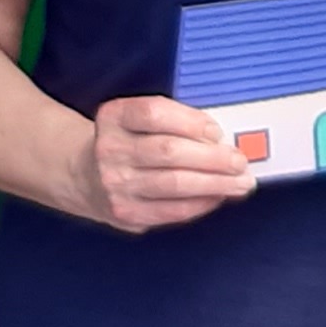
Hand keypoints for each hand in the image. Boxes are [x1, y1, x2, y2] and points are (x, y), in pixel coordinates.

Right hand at [69, 95, 249, 233]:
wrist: (84, 175)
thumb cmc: (128, 141)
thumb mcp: (138, 119)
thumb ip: (174, 121)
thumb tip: (221, 139)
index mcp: (114, 117)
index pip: (154, 113)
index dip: (190, 121)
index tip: (217, 131)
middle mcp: (110, 150)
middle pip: (169, 151)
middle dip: (213, 158)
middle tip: (240, 161)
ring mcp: (116, 184)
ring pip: (174, 184)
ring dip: (215, 184)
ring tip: (240, 182)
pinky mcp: (126, 213)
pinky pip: (172, 210)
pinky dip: (201, 203)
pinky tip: (218, 197)